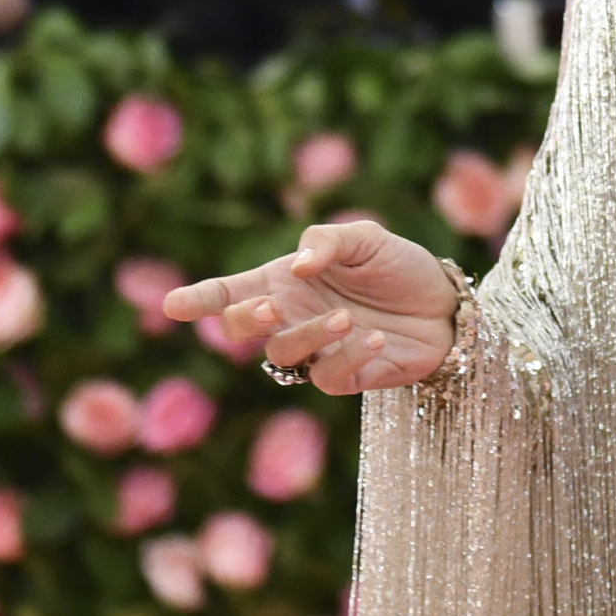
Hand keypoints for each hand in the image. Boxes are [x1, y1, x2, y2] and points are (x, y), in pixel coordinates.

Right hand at [163, 218, 460, 394]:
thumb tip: (299, 265)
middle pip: (244, 330)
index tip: (171, 305)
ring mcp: (315, 350)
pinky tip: (377, 338)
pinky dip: (349, 356)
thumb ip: (329, 241)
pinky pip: (328, 377)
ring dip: (307, 335)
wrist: (444, 303)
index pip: (230, 292)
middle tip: (270, 305)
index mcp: (284, 282)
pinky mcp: (345, 377)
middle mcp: (292, 318)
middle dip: (246, 321)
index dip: (200, 299)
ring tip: (344, 317)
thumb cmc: (397, 266)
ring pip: (284, 354)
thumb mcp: (367, 238)